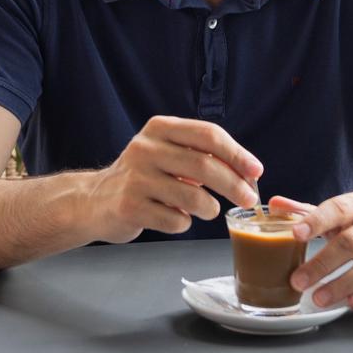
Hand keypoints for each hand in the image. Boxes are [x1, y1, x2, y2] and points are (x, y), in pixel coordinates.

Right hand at [88, 116, 261, 242]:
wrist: (95, 200)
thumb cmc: (144, 177)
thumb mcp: (167, 152)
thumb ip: (201, 154)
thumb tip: (248, 171)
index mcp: (159, 128)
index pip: (208, 135)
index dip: (237, 154)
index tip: (256, 171)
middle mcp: (145, 148)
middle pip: (204, 165)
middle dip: (234, 185)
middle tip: (249, 199)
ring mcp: (135, 178)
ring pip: (193, 197)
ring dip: (210, 208)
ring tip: (207, 209)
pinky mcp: (129, 206)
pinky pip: (175, 220)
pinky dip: (184, 223)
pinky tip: (175, 217)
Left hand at [273, 190, 352, 310]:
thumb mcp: (349, 215)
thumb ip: (313, 212)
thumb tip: (274, 205)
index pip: (340, 208)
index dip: (316, 221)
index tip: (295, 235)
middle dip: (323, 263)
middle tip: (298, 281)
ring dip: (343, 283)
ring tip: (319, 298)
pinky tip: (352, 303)